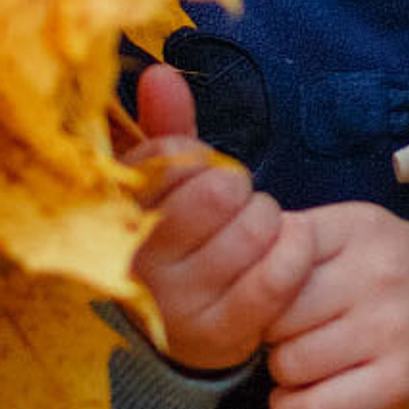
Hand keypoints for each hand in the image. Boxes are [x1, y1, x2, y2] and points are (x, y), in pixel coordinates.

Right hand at [124, 63, 303, 371]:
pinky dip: (295, 251)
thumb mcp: (162, 185)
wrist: (182, 324)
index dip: (197, 159)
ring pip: (254, 230)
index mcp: (113, 219)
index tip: (195, 175)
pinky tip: (287, 249)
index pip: (170, 158)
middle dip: (237, 186)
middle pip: (219, 192)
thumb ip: (164, 130)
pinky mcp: (220, 335)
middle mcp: (137, 266)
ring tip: (254, 230)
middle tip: (232, 203)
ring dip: (269, 219)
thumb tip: (159, 73)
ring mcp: (177, 306)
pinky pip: (277, 275)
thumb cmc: (176, 238)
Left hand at [261, 205, 408, 408]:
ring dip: (283, 370)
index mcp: (360, 227)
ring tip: (305, 359)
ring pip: (288, 363)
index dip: (255, 282)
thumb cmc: (401, 271)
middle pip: (274, 313)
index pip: (272, 255)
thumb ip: (297, 239)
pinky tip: (300, 398)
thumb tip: (227, 263)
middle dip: (267, 329)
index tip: (265, 293)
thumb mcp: (359, 232)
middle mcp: (379, 273)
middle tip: (288, 331)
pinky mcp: (400, 382)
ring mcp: (392, 328)